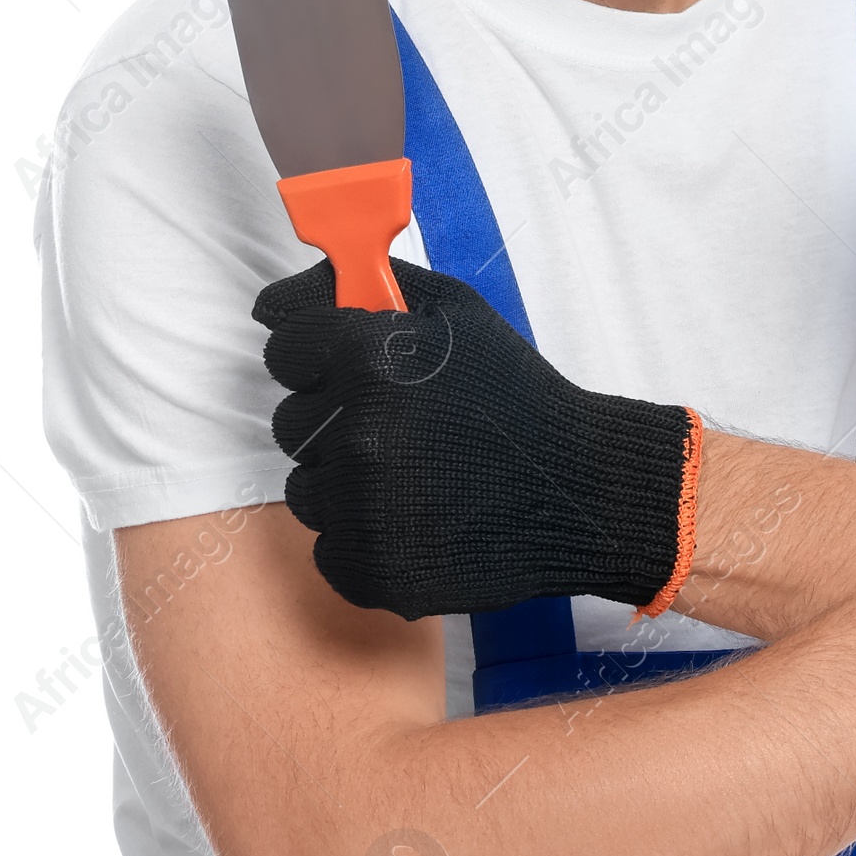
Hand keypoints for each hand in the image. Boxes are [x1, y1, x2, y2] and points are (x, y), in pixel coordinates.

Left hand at [253, 259, 701, 622]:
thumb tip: (277, 300)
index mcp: (371, 360)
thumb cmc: (515, 394)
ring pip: (305, 489)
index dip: (316, 355)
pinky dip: (363, 538)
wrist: (578, 489)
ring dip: (344, 482)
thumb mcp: (455, 312)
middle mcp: (357, 433)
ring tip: (412, 475)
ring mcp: (361, 508)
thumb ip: (368, 285)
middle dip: (332, 418)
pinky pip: (328, 548)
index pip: (285, 349)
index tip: (347, 367)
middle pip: (290, 421)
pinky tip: (415, 520)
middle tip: (398, 425)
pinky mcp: (371, 570)